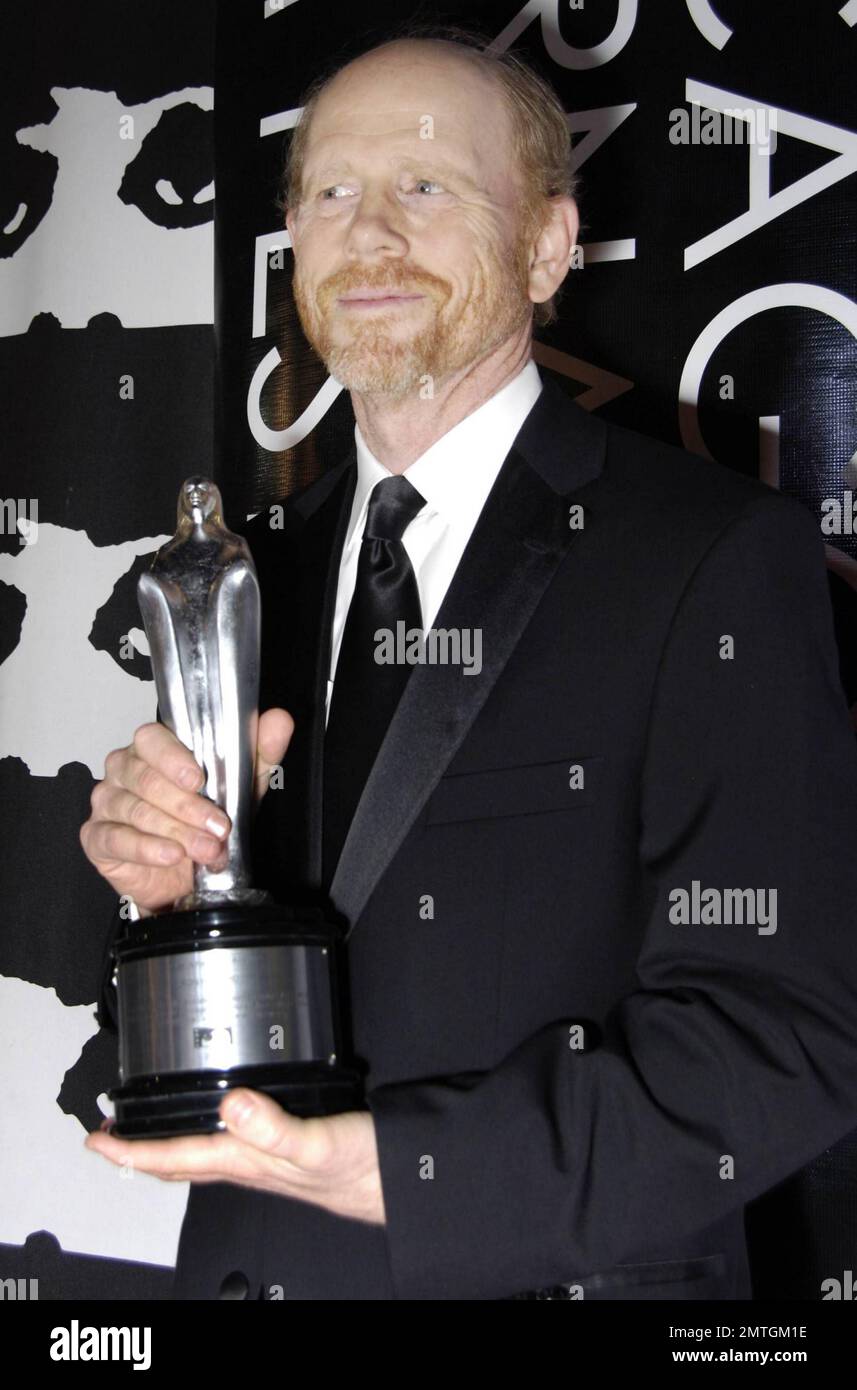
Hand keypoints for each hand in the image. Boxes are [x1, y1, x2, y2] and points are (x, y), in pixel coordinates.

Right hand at [79, 708, 293, 913]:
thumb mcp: (240, 787)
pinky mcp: (97, 837)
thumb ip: (259, 752)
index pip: (150, 739)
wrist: (182, 877)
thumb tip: (278, 720)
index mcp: (153, 750)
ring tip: (204, 849)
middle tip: (217, 826)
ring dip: (175, 831)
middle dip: (186, 806)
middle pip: (146, 779)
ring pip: (135, 810)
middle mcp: (124, 770)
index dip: (172, 757)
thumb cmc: (203, 823)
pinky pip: (115, 838)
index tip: (198, 778)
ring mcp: (107, 802)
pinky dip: (146, 848)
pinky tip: (170, 855)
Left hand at [85, 1090, 385, 1225]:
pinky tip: (218, 1118)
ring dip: (169, 1143)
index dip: (131, 1150)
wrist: (397, 1179)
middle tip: (108, 1136)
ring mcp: (264, 1159)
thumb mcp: (318, 1142)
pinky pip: (231, 1144)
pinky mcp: (282, 1148)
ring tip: (145, 1131)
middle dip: (139, 1151)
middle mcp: (249, 1162)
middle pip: (179, 1160)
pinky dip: (209, 1131)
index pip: (175, 1156)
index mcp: (247, 1160)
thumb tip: (230, 1105)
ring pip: (202, 1154)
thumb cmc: (362, 1169)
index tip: (98, 1140)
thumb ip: (275, 1126)